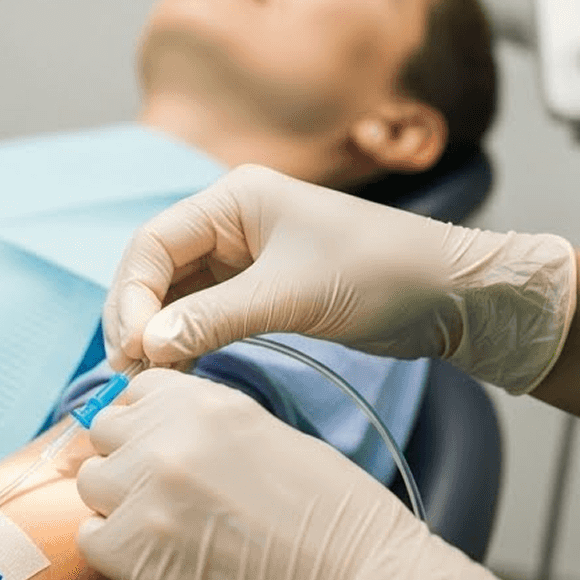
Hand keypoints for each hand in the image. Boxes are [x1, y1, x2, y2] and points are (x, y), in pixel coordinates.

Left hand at [75, 370, 520, 579]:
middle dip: (127, 458)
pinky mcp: (136, 549)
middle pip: (104, 433)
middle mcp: (167, 438)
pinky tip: (160, 553)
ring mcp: (147, 493)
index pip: (133, 390)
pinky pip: (92, 538)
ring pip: (92, 484)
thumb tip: (151, 427)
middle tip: (165, 488)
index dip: (144, 417)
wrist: (356, 573)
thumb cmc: (327, 509)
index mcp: (202, 401)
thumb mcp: (260, 433)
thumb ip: (199, 421)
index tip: (160, 440)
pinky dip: (117, 548)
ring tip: (165, 522)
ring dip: (119, 502)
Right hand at [105, 164, 576, 394]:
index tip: (131, 348)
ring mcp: (245, 254)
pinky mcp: (261, 288)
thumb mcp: (292, 295)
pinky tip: (178, 371)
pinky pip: (205, 312)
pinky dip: (186, 340)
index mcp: (234, 198)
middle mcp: (232, 220)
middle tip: (128, 372)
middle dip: (138, 318)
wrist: (451, 294)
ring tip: (146, 381)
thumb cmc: (381, 274)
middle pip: (157, 268)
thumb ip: (214, 319)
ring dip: (159, 334)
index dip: (132, 296)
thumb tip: (147, 346)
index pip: (154, 242)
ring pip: (177, 294)